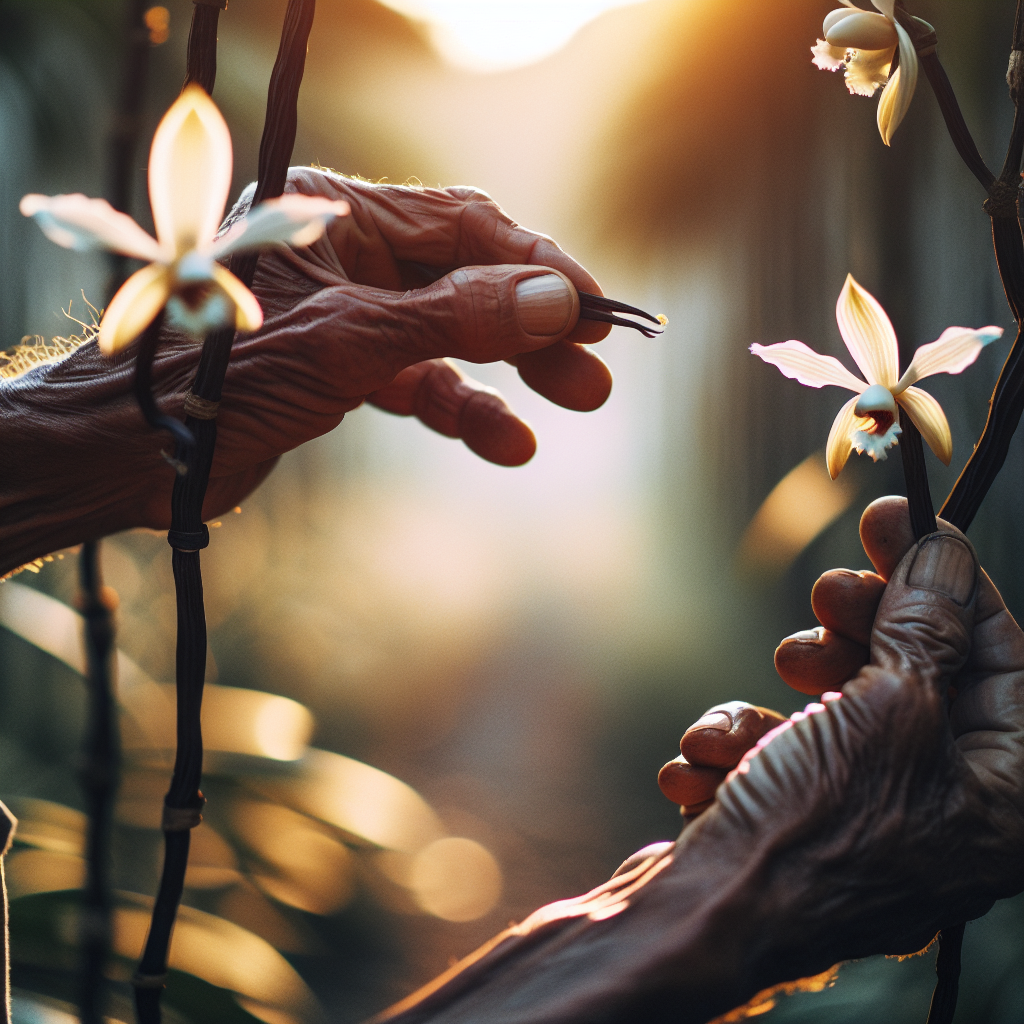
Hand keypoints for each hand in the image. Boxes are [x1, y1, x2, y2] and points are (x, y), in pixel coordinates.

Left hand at [0, 169, 610, 573]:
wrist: (135, 456)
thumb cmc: (217, 378)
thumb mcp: (348, 341)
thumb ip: (453, 319)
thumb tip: (555, 302)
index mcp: (337, 213)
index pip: (464, 223)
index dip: (536, 264)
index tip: (596, 307)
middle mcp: (348, 256)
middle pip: (467, 279)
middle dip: (533, 324)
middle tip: (596, 365)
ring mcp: (348, 314)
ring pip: (451, 336)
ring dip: (510, 373)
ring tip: (576, 401)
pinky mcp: (344, 371)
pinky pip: (421, 382)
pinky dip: (464, 409)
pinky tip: (508, 441)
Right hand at [376, 498, 1023, 1023]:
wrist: (696, 925)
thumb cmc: (810, 832)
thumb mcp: (884, 710)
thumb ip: (923, 624)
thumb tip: (942, 549)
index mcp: (1010, 791)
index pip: (998, 652)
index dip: (944, 577)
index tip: (894, 518)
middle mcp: (950, 804)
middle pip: (919, 671)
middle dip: (858, 631)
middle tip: (826, 592)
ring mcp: (872, 812)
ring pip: (844, 705)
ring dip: (782, 700)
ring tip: (747, 723)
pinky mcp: (804, 815)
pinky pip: (788, 750)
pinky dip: (743, 746)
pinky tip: (705, 768)